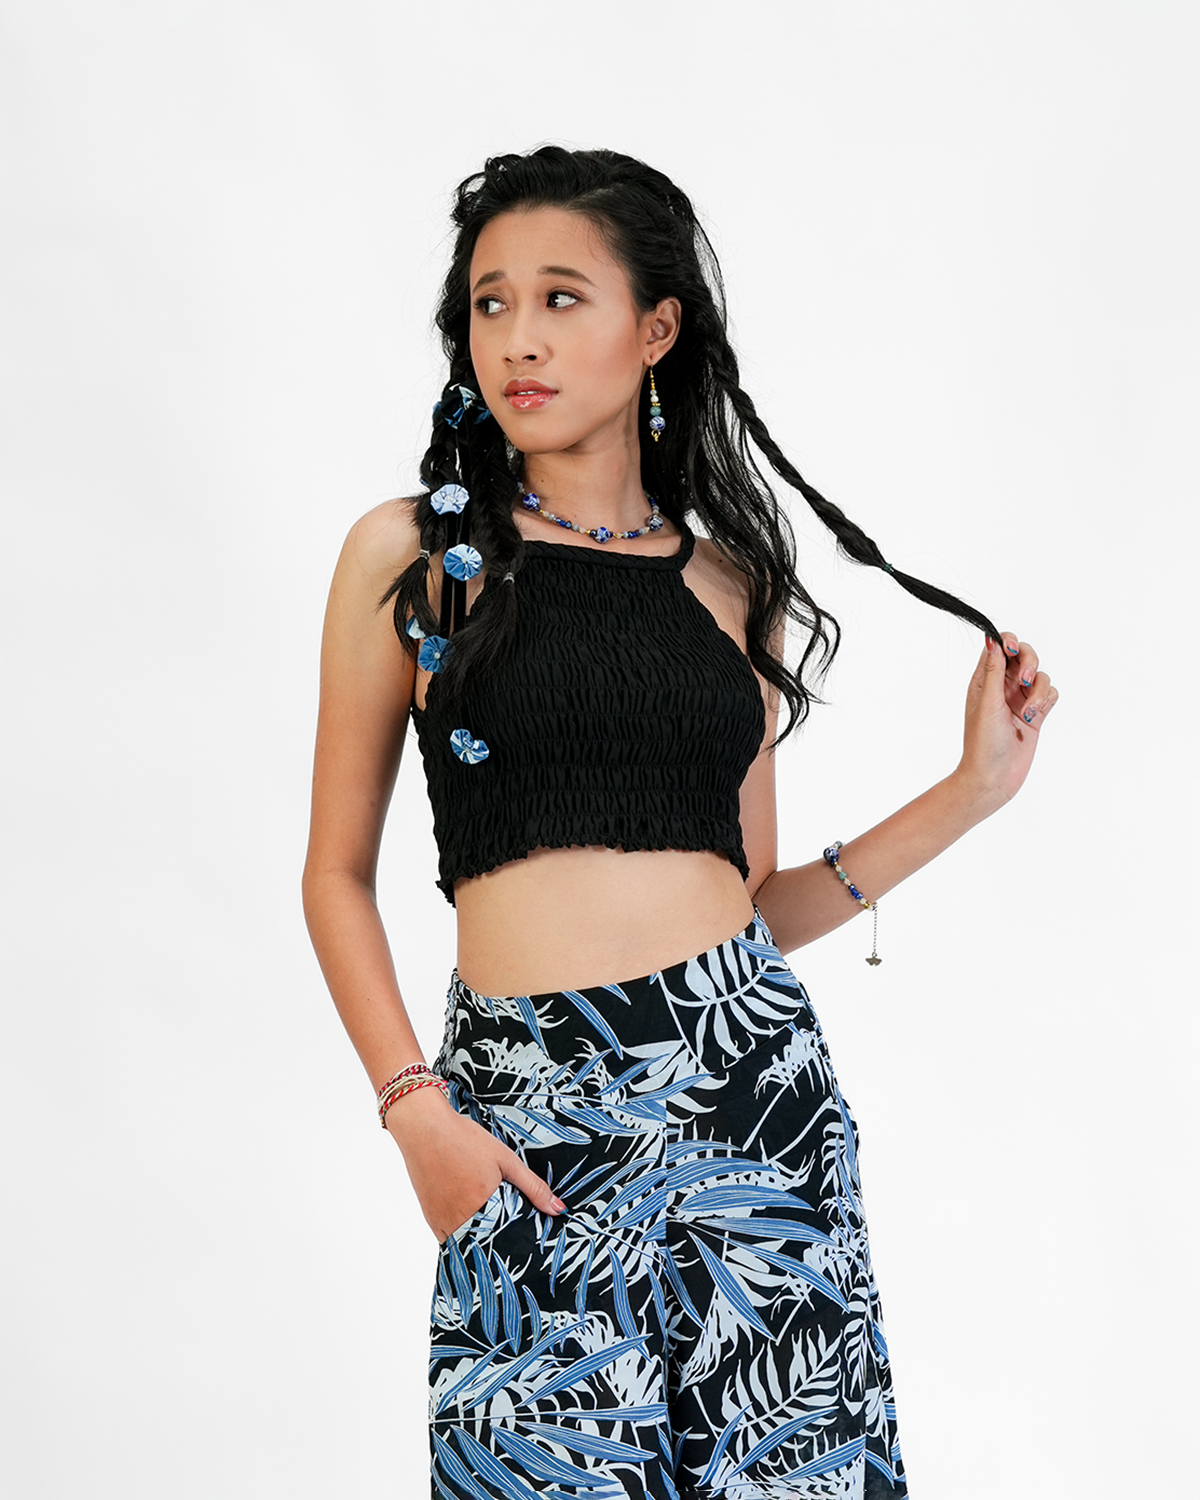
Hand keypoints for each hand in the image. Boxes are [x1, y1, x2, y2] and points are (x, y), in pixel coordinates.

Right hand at [385, 1085, 565, 1243]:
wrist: (424, 1128)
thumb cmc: (463, 1139)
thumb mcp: (504, 1159)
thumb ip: (532, 1186)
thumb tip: (559, 1210)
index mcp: (482, 1205)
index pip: (507, 1238)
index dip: (518, 1239)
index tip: (529, 1241)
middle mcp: (459, 1219)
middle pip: (487, 1244)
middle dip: (500, 1240)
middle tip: (510, 1228)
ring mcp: (441, 1221)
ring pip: (467, 1243)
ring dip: (480, 1237)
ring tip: (490, 1219)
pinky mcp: (429, 1218)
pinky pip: (449, 1237)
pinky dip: (462, 1231)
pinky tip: (469, 1213)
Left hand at [957, 631, 1058, 811]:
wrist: (994, 778)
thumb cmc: (982, 743)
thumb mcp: (987, 702)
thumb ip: (994, 670)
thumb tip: (991, 639)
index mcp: (985, 681)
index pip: (999, 648)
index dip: (1008, 642)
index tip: (1012, 650)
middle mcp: (1002, 687)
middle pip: (1024, 656)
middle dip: (1029, 663)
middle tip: (1023, 680)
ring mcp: (1020, 700)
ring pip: (1040, 676)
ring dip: (1038, 691)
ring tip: (1029, 713)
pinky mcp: (1036, 714)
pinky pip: (1049, 693)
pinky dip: (1046, 700)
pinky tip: (1036, 716)